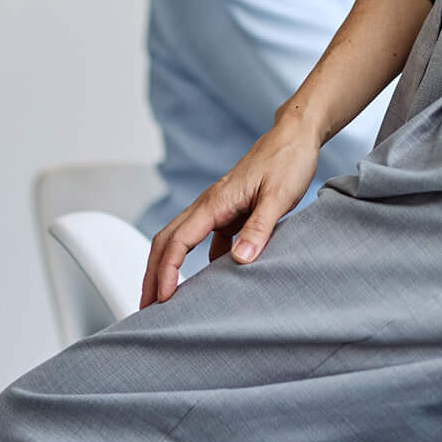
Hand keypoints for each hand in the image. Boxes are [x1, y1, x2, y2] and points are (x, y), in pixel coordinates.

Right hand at [140, 116, 321, 307]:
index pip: (179, 240)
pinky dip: (199, 259)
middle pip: (168, 240)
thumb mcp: (279, 196)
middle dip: (153, 273)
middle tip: (146, 306)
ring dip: (170, 266)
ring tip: (167, 297)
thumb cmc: (288, 160)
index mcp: (215, 202)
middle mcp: (210, 204)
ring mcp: (219, 207)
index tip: (163, 298)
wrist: (296, 135)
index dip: (166, 271)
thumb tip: (240, 260)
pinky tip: (208, 279)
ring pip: (183, 239)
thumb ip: (259, 228)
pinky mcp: (232, 211)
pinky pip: (207, 238)